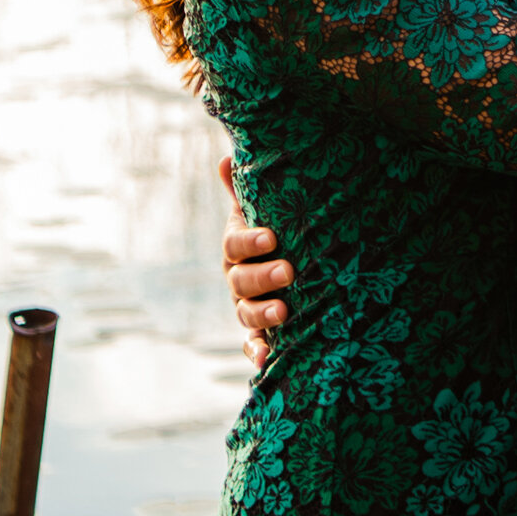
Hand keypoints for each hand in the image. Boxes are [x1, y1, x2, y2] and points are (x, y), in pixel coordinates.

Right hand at [219, 157, 289, 364]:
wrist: (284, 262)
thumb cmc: (276, 228)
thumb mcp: (262, 208)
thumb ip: (246, 188)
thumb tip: (228, 157)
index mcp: (236, 249)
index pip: (235, 245)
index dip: (250, 241)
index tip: (271, 236)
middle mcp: (237, 279)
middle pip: (240, 281)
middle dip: (263, 277)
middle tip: (289, 271)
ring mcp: (245, 306)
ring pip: (246, 313)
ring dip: (262, 313)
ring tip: (284, 311)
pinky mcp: (259, 331)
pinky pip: (253, 344)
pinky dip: (258, 352)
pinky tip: (267, 359)